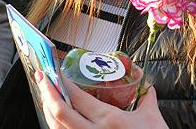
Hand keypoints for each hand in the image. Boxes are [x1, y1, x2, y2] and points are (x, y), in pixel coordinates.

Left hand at [36, 71, 167, 128]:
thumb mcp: (153, 118)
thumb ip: (147, 99)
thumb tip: (147, 88)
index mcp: (109, 120)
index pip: (78, 98)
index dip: (62, 83)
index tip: (57, 71)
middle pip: (60, 112)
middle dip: (47, 93)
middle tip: (42, 78)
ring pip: (57, 128)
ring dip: (48, 110)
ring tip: (45, 96)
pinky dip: (55, 126)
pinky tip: (55, 119)